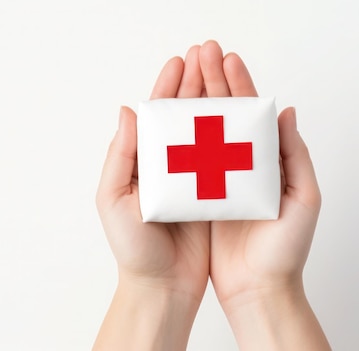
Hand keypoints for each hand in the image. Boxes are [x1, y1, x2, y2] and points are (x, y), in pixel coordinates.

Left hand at [93, 46, 209, 350]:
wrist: (162, 287)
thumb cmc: (133, 249)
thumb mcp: (113, 200)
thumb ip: (121, 156)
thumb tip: (128, 111)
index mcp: (144, 163)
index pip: (157, 115)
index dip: (169, 86)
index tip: (181, 61)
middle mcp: (170, 166)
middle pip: (185, 116)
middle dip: (197, 83)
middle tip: (209, 55)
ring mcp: (195, 179)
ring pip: (209, 131)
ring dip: (217, 102)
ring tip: (228, 75)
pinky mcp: (215, 195)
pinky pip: (227, 159)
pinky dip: (235, 137)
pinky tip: (244, 119)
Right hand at [202, 41, 330, 349]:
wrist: (259, 289)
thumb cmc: (286, 249)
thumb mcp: (304, 200)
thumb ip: (295, 155)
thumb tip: (286, 112)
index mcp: (271, 162)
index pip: (254, 114)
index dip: (241, 85)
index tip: (227, 60)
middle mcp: (246, 166)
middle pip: (227, 115)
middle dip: (214, 82)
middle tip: (201, 54)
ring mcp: (222, 180)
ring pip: (206, 133)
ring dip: (196, 103)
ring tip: (183, 76)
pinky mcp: (203, 198)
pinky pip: (191, 162)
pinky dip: (181, 139)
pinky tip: (169, 119)